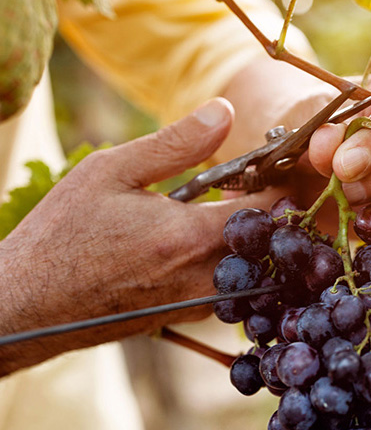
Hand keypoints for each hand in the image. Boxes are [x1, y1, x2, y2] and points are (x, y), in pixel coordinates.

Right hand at [0, 99, 281, 374]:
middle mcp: (204, 277)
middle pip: (272, 242)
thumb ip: (176, 143)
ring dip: (258, 238)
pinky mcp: (188, 318)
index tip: (275, 164)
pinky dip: (238, 262)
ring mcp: (198, 304)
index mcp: (189, 237)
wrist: (29, 303)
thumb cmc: (62, 234)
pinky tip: (209, 240)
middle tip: (253, 184)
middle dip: (274, 210)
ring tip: (231, 209)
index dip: (281, 182)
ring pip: (258, 269)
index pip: (269, 208)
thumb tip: (226, 111)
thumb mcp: (110, 172)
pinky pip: (235, 289)